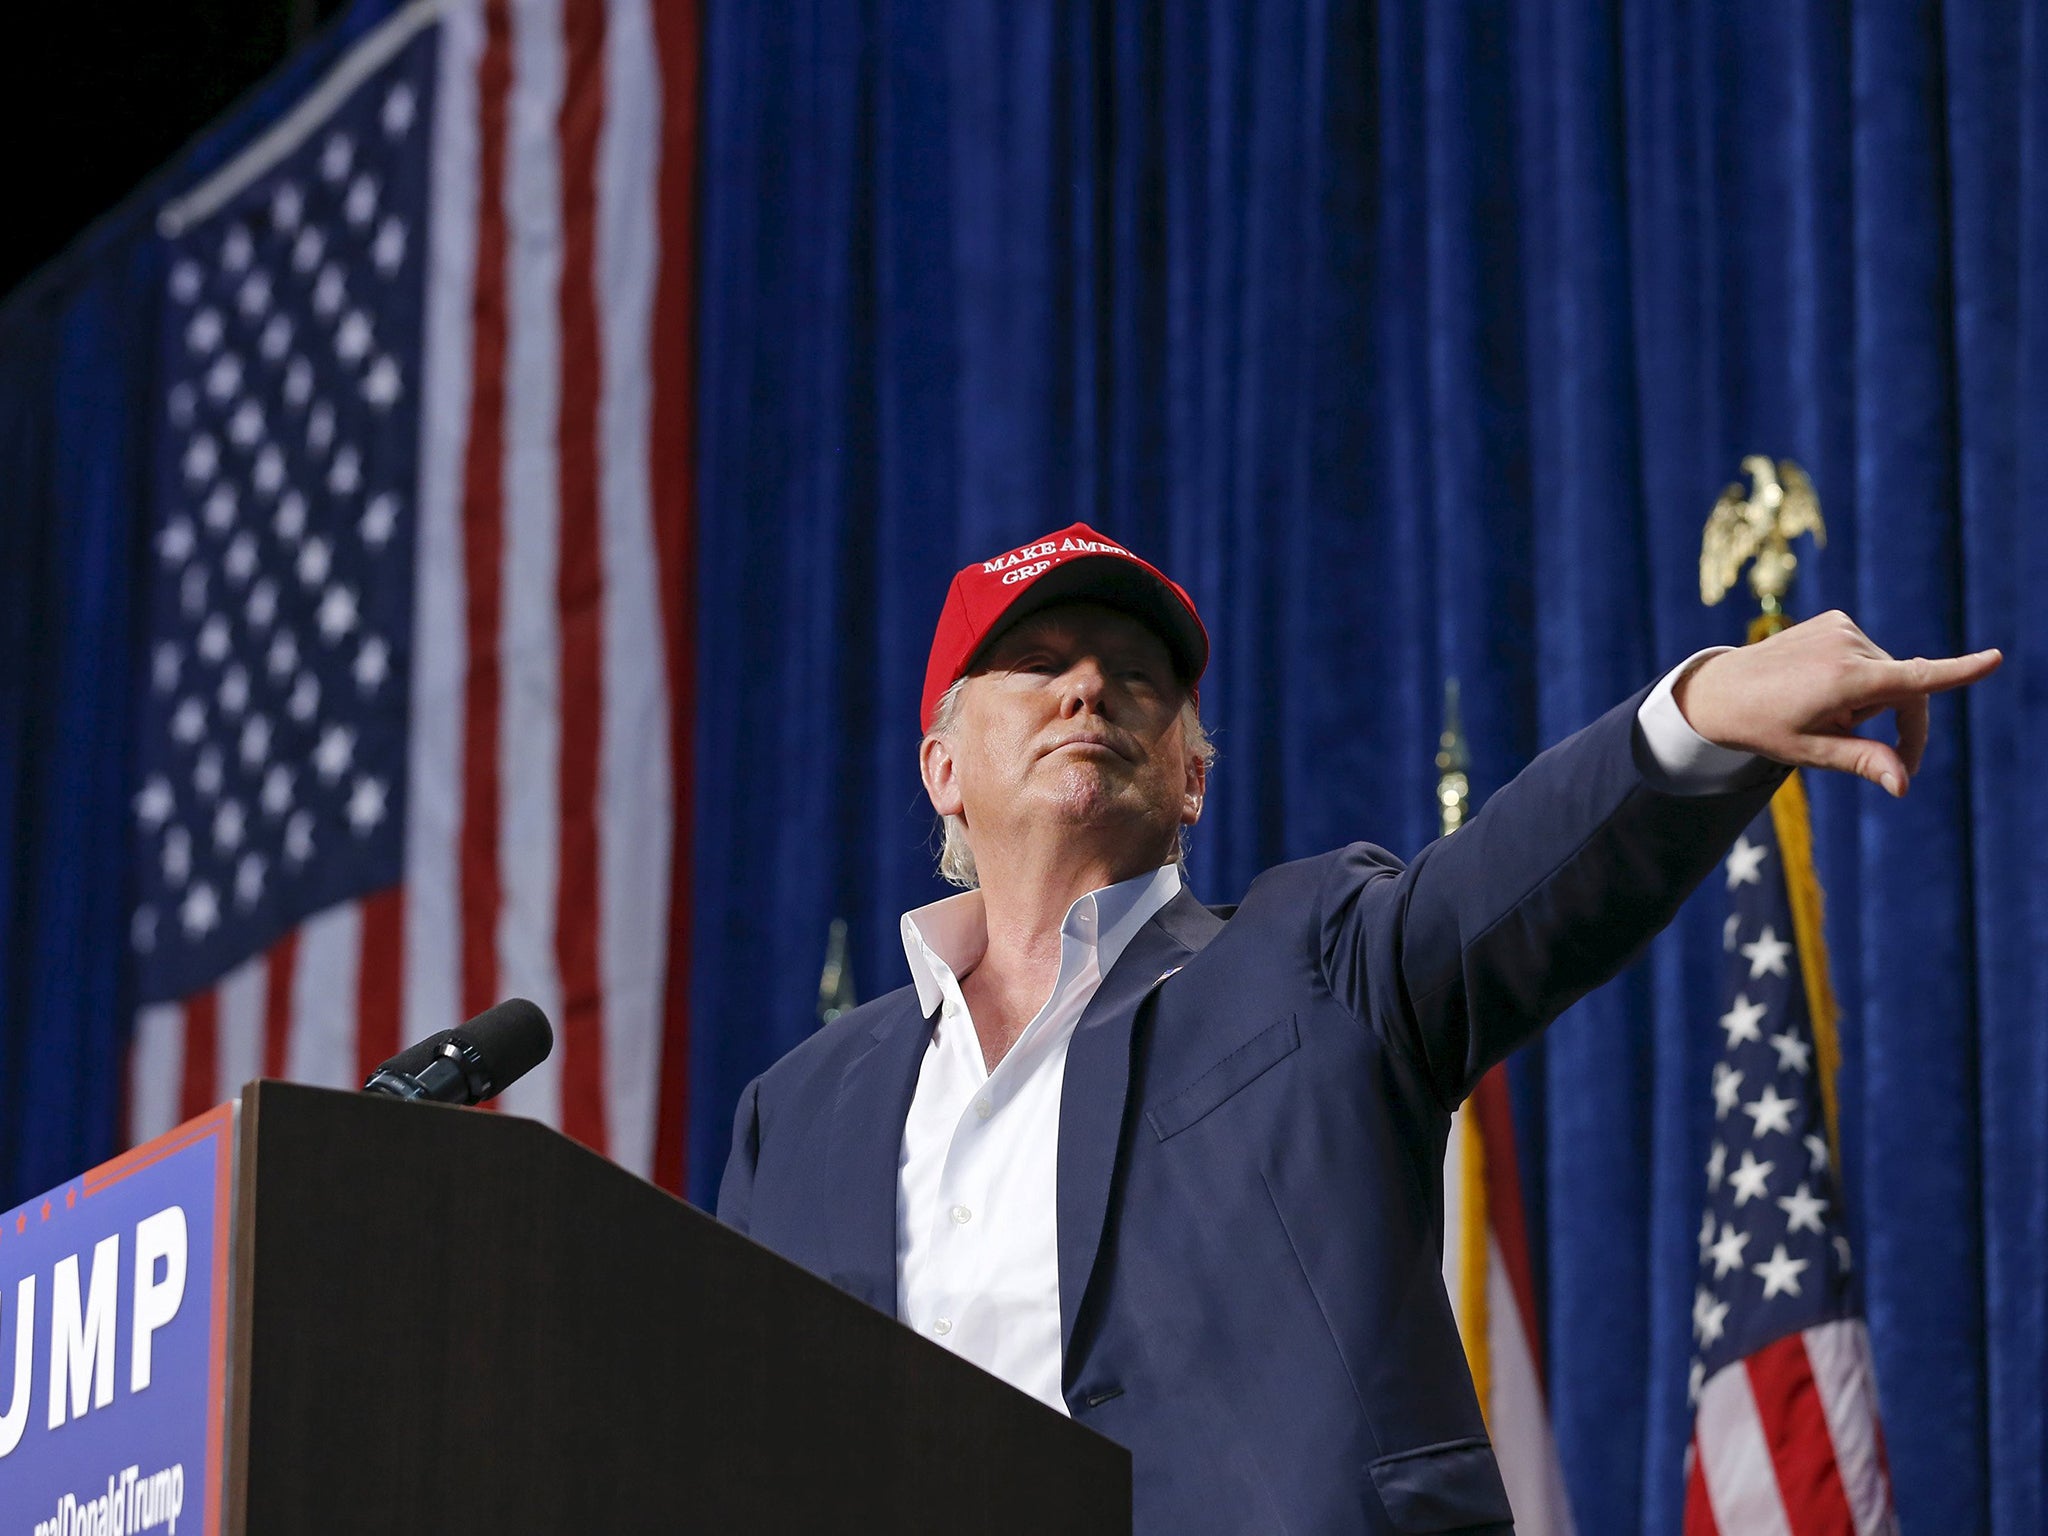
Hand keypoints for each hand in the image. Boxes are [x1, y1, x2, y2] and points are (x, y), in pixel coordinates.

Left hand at [1672, 610, 2001, 795]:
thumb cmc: (1762, 726)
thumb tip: (1902, 784)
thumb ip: (1862, 761)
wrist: (1719, 690)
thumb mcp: (1810, 751)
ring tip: (1819, 707)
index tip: (1994, 660)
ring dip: (1867, 699)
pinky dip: (1856, 676)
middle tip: (1846, 742)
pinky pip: (1867, 657)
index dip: (1959, 673)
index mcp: (1845, 680)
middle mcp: (1849, 646)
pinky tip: (1817, 683)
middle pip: (1906, 689)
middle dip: (1890, 721)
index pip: (1915, 679)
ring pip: (1887, 675)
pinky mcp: (1835, 621)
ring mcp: (1842, 629)